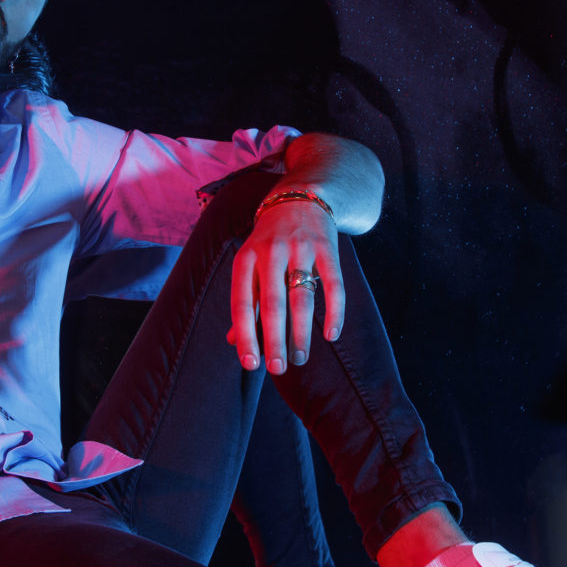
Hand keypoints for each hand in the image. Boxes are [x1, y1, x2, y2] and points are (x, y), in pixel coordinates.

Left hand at [228, 197, 345, 373]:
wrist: (300, 197)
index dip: (245, 335)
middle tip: (277, 369)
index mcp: (245, 259)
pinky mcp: (327, 247)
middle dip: (274, 340)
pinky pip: (334, 284)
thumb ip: (245, 302)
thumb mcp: (250, 265)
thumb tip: (232, 342)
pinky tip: (330, 334)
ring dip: (302, 332)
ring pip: (301, 297)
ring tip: (300, 358)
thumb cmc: (269, 243)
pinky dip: (334, 312)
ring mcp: (300, 248)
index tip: (250, 364)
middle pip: (272, 303)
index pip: (242, 303)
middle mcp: (270, 252)